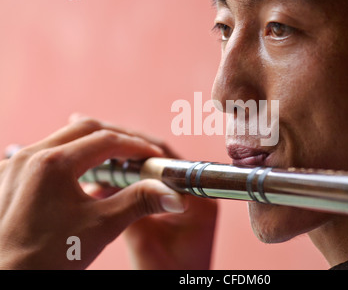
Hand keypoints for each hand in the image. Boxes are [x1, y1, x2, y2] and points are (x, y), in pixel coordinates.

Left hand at [0, 116, 186, 268]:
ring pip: (62, 138)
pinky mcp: (6, 176)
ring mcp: (14, 165)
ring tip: (113, 159)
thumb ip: (139, 201)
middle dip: (115, 137)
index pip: (106, 140)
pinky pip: (43, 152)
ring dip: (91, 144)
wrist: (7, 279)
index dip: (135, 147)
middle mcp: (30, 156)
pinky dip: (68, 154)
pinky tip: (78, 170)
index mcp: (54, 164)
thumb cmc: (48, 258)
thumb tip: (174, 194)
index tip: (152, 156)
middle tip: (137, 152)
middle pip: (84, 130)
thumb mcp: (101, 227)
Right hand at [70, 115, 218, 269]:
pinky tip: (101, 174)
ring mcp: (183, 198)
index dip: (135, 145)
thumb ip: (130, 209)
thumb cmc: (168, 274)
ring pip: (150, 169)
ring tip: (92, 148)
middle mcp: (195, 193)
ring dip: (123, 160)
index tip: (106, 134)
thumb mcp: (145, 243)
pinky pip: (146, 184)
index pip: (166, 160)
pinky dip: (125, 178)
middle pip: (158, 159)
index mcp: (199, 200)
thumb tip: (103, 180)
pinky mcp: (171, 206)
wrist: (179, 287)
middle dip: (124, 146)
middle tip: (93, 128)